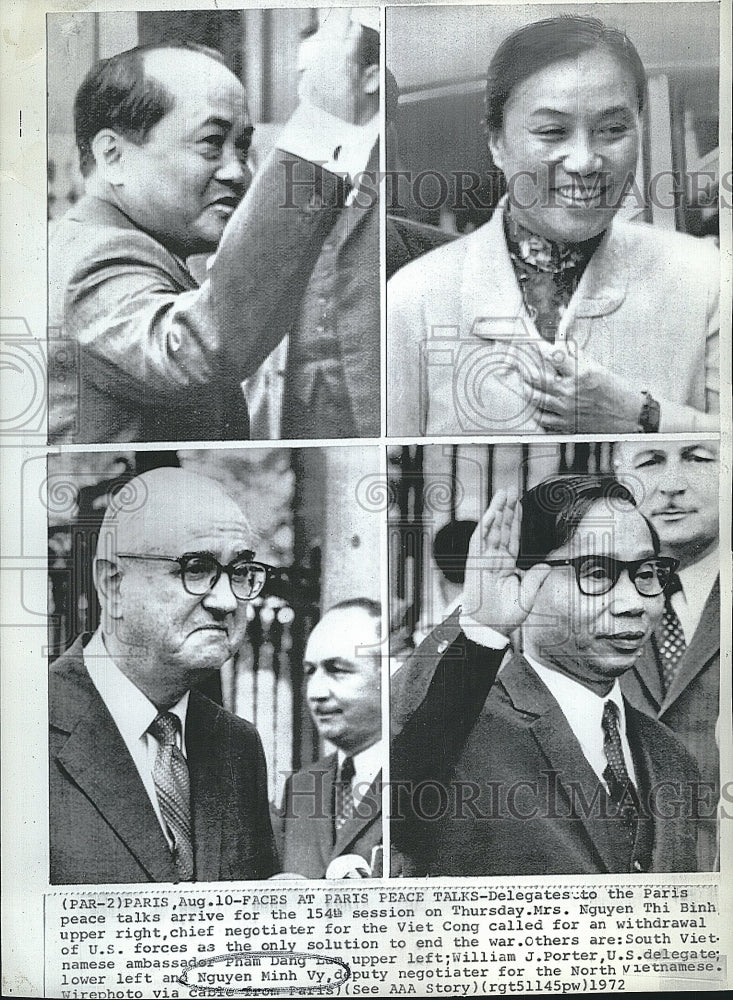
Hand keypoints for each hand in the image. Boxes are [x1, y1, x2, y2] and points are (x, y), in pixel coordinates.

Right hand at [462, 490, 549, 636]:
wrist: (488, 629)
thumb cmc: (505, 616)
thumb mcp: (527, 597)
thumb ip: (536, 579)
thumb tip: (545, 564)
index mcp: (506, 565)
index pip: (512, 537)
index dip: (516, 520)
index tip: (519, 504)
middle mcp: (494, 559)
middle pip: (501, 528)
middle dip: (507, 508)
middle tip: (512, 489)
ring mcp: (483, 559)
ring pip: (491, 530)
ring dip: (497, 511)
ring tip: (503, 494)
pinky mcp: (474, 563)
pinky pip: (479, 541)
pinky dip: (485, 526)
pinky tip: (492, 512)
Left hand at [527, 341, 641, 432]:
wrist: (631, 417)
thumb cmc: (618, 393)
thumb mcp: (600, 369)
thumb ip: (579, 359)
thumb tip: (563, 348)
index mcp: (580, 375)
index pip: (554, 357)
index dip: (540, 350)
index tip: (532, 346)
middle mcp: (570, 393)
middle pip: (538, 379)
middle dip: (525, 372)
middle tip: (519, 368)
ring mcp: (567, 411)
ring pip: (537, 400)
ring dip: (528, 392)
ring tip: (523, 387)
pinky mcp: (568, 426)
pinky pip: (544, 421)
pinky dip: (538, 414)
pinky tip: (536, 409)